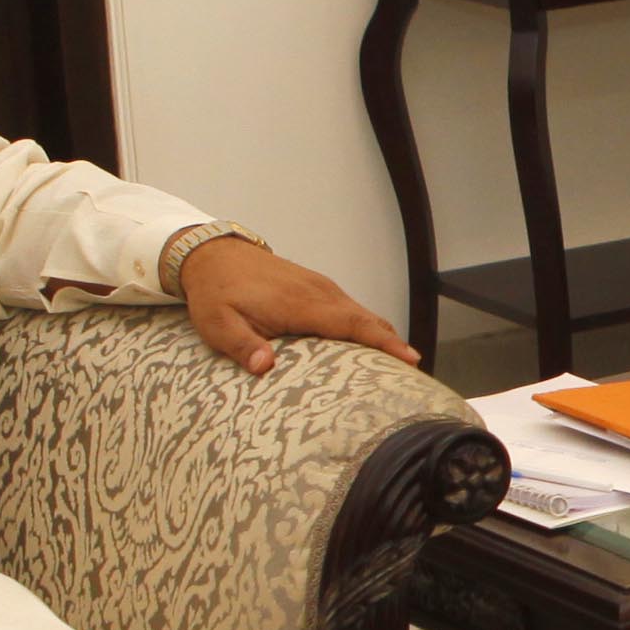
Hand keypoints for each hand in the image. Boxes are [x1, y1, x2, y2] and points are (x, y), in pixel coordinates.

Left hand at [175, 236, 422, 376]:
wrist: (213, 254)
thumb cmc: (216, 292)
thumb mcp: (218, 324)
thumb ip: (242, 346)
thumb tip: (265, 367)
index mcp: (299, 304)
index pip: (350, 324)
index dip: (382, 342)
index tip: (410, 358)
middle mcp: (318, 293)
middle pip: (366, 319)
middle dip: (393, 344)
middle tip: (415, 374)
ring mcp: (320, 288)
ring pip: (361, 313)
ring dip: (381, 336)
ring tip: (401, 364)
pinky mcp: (317, 288)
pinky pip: (350, 308)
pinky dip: (366, 326)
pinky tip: (371, 343)